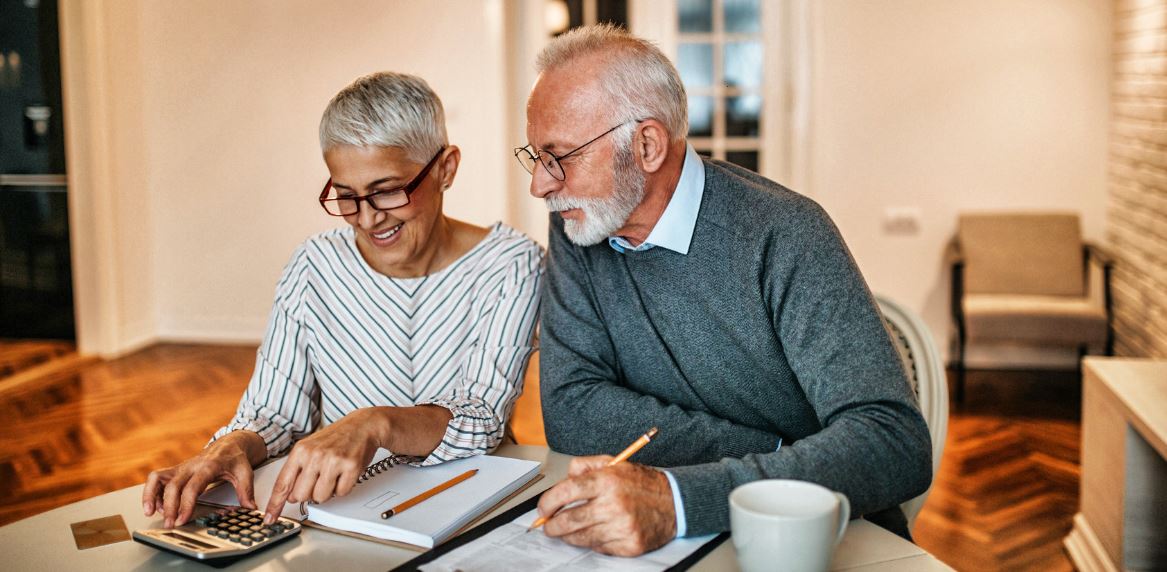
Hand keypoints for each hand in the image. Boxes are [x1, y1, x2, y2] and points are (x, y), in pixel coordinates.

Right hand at [142, 431, 263, 527]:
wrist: (228, 445)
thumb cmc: (235, 458)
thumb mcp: (245, 472)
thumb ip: (246, 491)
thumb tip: (250, 508)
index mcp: (208, 466)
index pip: (192, 487)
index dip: (186, 504)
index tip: (182, 519)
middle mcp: (191, 466)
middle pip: (172, 485)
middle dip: (169, 506)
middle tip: (170, 524)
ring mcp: (181, 467)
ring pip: (157, 478)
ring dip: (150, 495)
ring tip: (150, 513)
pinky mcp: (176, 470)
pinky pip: (157, 478)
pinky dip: (152, 491)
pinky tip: (156, 506)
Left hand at [262, 408, 383, 523]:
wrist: (362, 425)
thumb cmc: (336, 437)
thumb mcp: (310, 448)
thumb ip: (297, 471)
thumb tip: (290, 496)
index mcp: (300, 451)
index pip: (283, 483)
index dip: (275, 504)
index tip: (270, 517)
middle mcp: (314, 456)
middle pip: (301, 496)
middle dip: (309, 494)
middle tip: (318, 481)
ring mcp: (333, 461)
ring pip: (321, 498)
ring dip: (327, 492)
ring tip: (333, 476)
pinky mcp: (351, 467)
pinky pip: (341, 493)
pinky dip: (343, 487)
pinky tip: (344, 474)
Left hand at [536, 455, 676, 555]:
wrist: (675, 503)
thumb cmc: (642, 484)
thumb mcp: (614, 463)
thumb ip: (586, 465)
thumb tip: (564, 479)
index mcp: (608, 480)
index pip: (566, 492)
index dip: (548, 502)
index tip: (542, 509)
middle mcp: (614, 504)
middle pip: (569, 520)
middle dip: (552, 526)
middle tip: (547, 526)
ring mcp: (622, 527)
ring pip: (581, 538)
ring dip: (569, 536)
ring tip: (566, 531)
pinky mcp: (629, 545)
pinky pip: (599, 548)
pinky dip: (592, 542)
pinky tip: (595, 533)